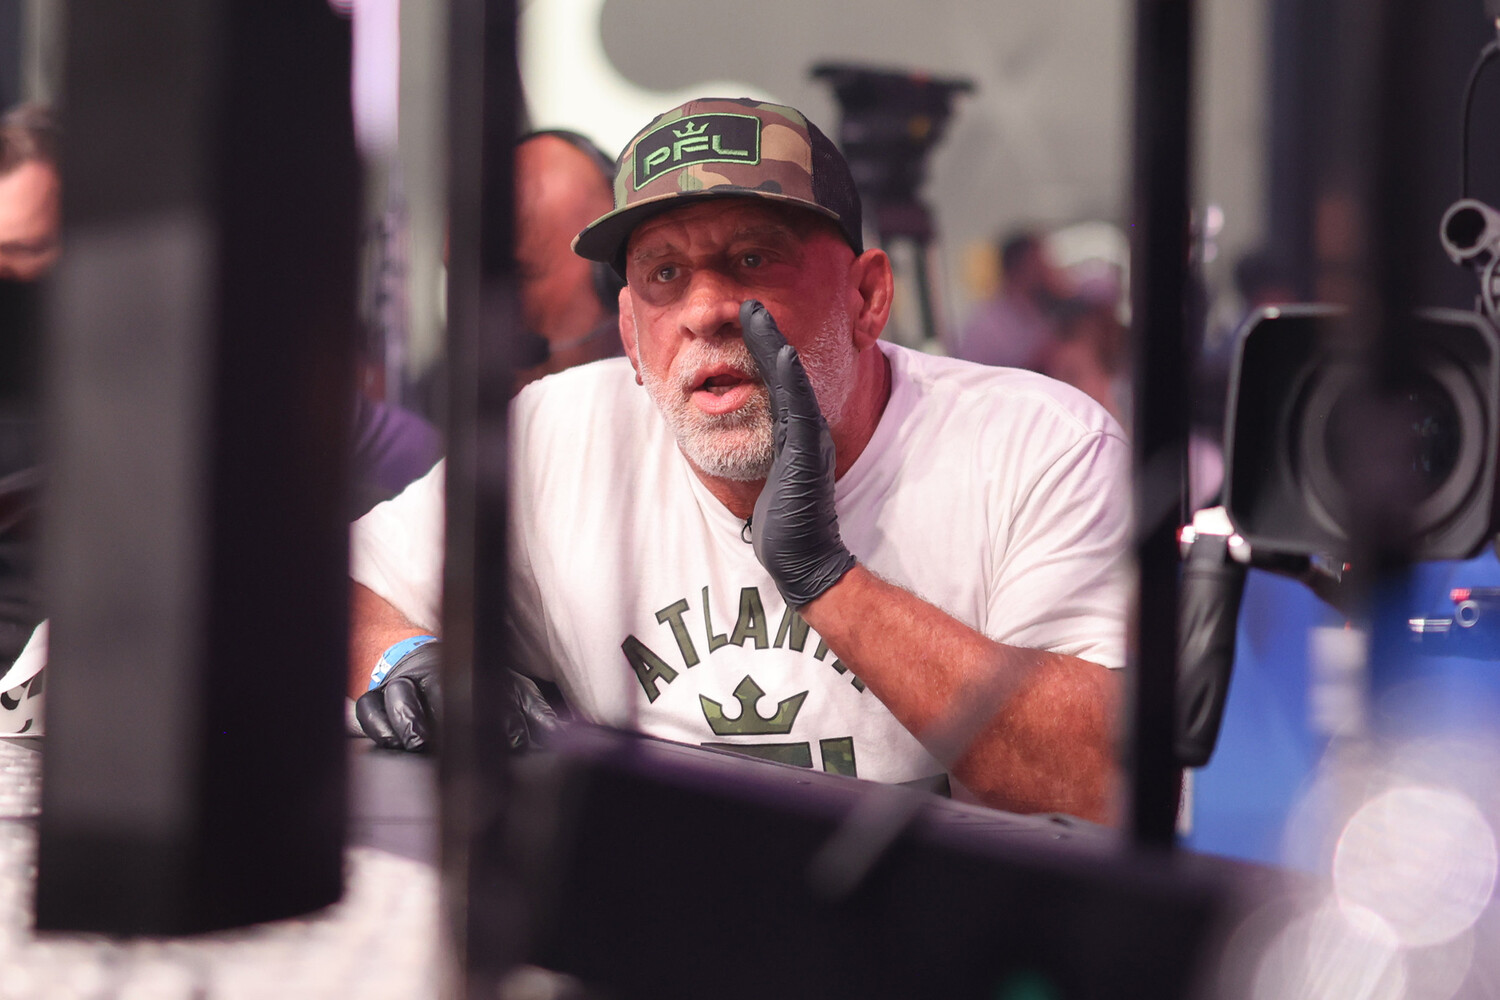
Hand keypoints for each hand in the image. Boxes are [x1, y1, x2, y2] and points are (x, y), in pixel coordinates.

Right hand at [355, 640, 561, 752]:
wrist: (412, 655)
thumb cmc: (469, 681)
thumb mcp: (507, 689)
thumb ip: (532, 710)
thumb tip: (561, 732)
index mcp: (468, 668)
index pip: (486, 686)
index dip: (503, 715)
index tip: (516, 741)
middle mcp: (432, 670)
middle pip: (440, 685)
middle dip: (452, 715)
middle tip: (464, 743)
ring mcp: (400, 682)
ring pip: (399, 693)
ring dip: (410, 718)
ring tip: (419, 742)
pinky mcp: (373, 695)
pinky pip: (368, 707)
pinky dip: (377, 724)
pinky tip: (389, 741)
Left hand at [741, 299, 857, 605]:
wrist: (803, 557)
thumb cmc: (784, 520)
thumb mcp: (769, 472)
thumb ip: (763, 448)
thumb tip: (736, 430)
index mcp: (792, 431)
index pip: (774, 381)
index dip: (760, 348)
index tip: (743, 315)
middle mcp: (804, 429)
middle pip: (784, 374)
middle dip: (766, 336)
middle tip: (747, 301)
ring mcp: (809, 440)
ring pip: (792, 385)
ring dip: (775, 347)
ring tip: (756, 313)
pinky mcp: (809, 456)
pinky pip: (800, 411)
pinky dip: (792, 381)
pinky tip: (783, 356)